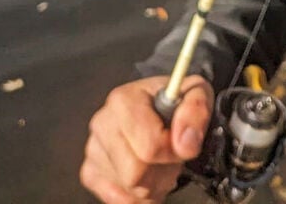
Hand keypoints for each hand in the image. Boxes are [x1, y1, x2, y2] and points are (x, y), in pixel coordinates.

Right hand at [80, 75, 212, 203]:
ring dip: (153, 184)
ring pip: (128, 189)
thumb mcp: (195, 92)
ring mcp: (93, 149)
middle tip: (171, 157)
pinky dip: (138, 194)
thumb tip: (185, 143)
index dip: (172, 152)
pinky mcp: (90, 172)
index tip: (181, 145)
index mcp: (123, 100)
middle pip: (135, 174)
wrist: (157, 104)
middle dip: (161, 171)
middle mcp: (103, 123)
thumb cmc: (173, 100)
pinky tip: (147, 173)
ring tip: (159, 162)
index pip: (149, 147)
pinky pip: (118, 199)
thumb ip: (195, 111)